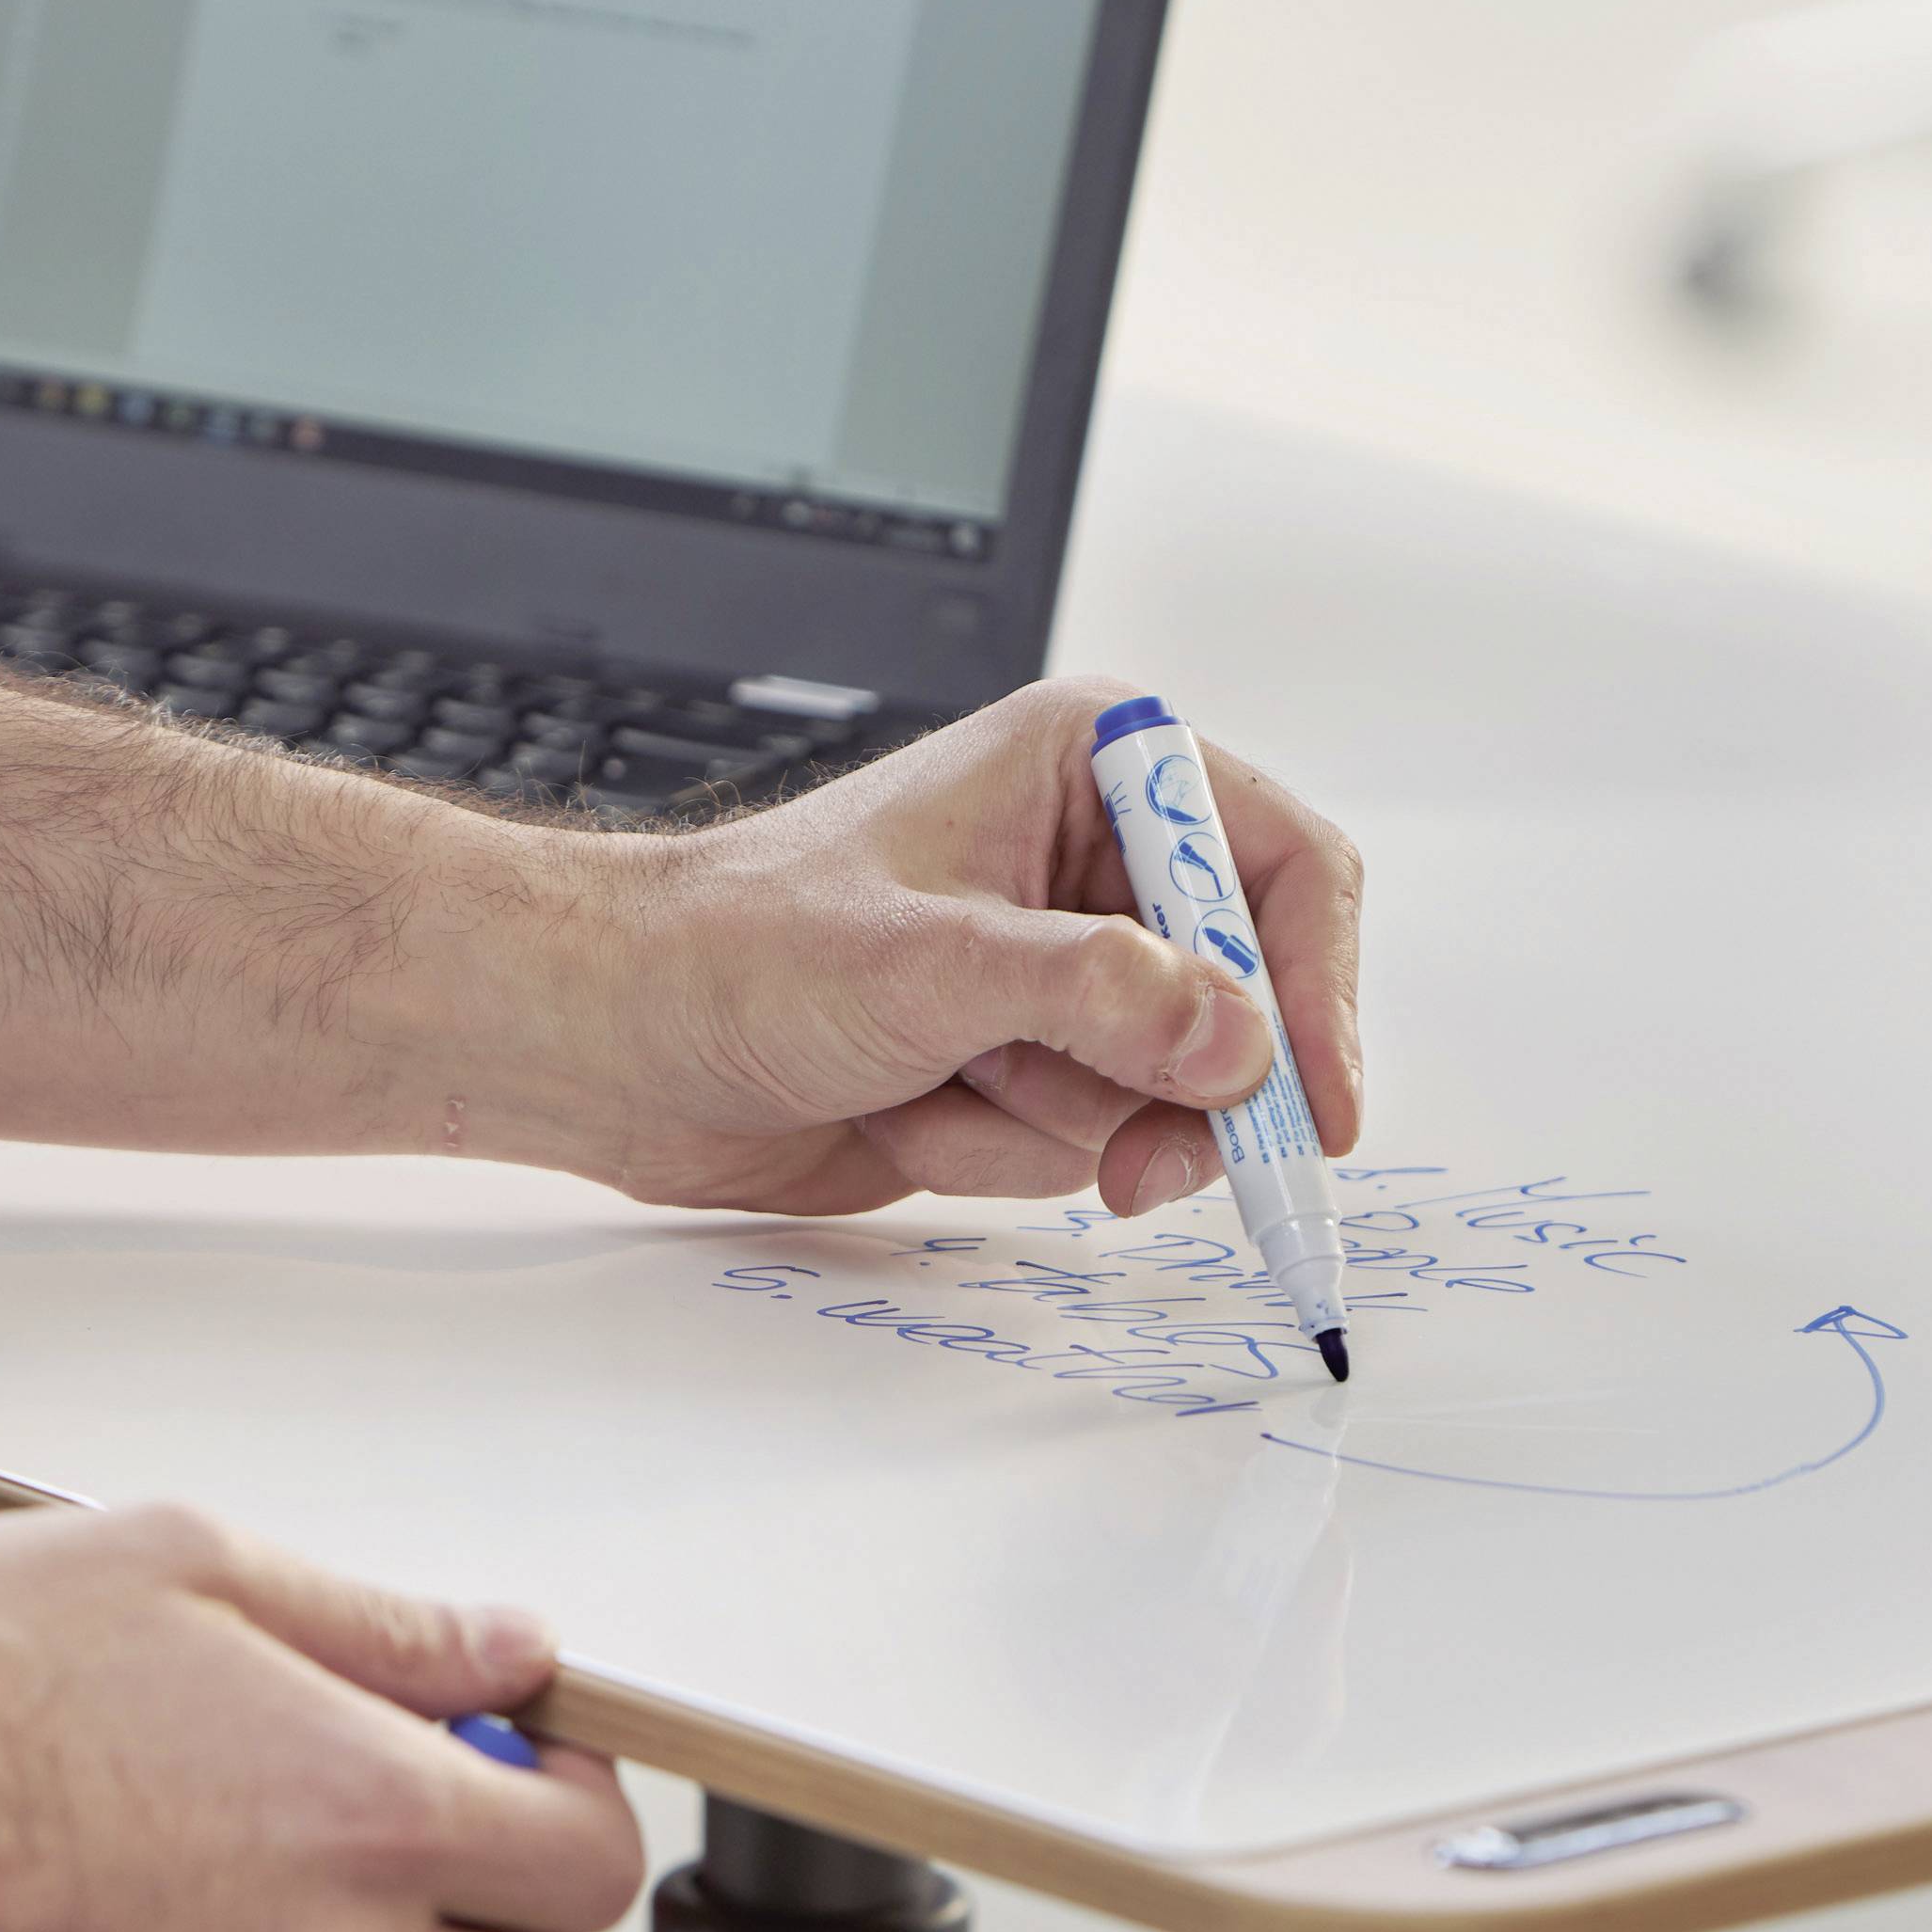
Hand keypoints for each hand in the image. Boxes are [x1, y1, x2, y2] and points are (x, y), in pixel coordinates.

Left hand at [582, 676, 1365, 1216]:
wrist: (616, 1042)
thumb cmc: (735, 949)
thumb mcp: (930, 962)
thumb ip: (1099, 994)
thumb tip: (1238, 1035)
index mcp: (1092, 765)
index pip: (1277, 866)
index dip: (1314, 990)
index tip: (1309, 1104)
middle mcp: (1094, 861)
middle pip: (1249, 998)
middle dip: (1181, 1090)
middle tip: (1148, 1166)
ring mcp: (1064, 972)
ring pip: (1175, 1090)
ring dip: (1065, 1123)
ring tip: (946, 1087)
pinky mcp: (1028, 1062)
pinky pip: (1097, 1140)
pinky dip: (1009, 1150)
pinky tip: (913, 1110)